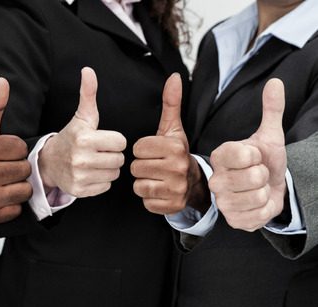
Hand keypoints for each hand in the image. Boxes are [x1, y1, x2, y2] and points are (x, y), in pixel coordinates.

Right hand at [0, 78, 31, 224]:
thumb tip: (3, 81)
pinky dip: (11, 205)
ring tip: (2, 182)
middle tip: (2, 168)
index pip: (21, 148)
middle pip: (25, 169)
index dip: (14, 150)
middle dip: (17, 168)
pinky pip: (17, 209)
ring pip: (25, 190)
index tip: (1, 153)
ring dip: (17, 186)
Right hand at [38, 67, 126, 196]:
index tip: (102, 139)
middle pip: (119, 159)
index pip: (121, 142)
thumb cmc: (71, 137)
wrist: (49, 161)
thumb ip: (88, 94)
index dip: (114, 140)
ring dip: (108, 169)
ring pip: (114, 174)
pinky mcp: (79, 191)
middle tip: (99, 151)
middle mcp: (81, 159)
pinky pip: (106, 187)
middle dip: (112, 155)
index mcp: (85, 139)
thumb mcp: (82, 116)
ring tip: (95, 162)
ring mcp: (79, 177)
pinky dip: (100, 182)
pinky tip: (90, 174)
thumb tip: (88, 70)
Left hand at [131, 73, 208, 214]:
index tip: (152, 151)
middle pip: (136, 168)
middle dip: (140, 166)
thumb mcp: (173, 128)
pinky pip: (146, 202)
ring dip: (143, 182)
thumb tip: (174, 77)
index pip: (137, 148)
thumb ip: (171, 103)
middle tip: (153, 165)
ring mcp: (176, 189)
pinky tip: (158, 190)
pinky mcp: (172, 206)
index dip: (141, 150)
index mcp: (175, 147)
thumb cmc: (176, 152)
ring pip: (138, 186)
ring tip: (155, 177)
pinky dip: (148, 198)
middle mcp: (178, 168)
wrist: (194, 181)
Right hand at [209, 79, 286, 231]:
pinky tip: (258, 204)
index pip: (243, 155)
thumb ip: (271, 110)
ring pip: (257, 197)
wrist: (267, 188)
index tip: (254, 157)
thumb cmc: (264, 161)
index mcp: (219, 156)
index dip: (257, 156)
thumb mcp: (269, 136)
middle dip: (265, 175)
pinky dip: (266, 210)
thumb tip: (275, 82)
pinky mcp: (233, 220)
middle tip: (258, 174)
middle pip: (254, 177)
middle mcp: (215, 180)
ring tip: (259, 188)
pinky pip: (259, 215)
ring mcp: (222, 201)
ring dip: (266, 193)